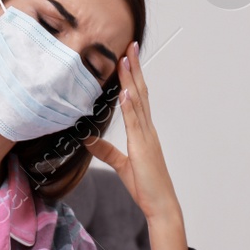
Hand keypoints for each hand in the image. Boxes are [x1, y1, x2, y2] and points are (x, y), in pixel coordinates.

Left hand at [86, 42, 193, 249]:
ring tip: (127, 58)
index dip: (132, 77)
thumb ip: (105, 150)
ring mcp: (147, 137)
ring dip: (132, 79)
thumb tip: (88, 138)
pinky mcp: (143, 148)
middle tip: (130, 45)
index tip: (126, 57)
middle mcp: (147, 130)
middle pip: (141, 92)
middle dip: (134, 69)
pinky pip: (137, 122)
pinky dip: (132, 106)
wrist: (161, 204)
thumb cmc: (146, 186)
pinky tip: (126, 91)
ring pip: (139, 102)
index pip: (137, 98)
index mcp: (144, 132)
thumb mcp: (120, 165)